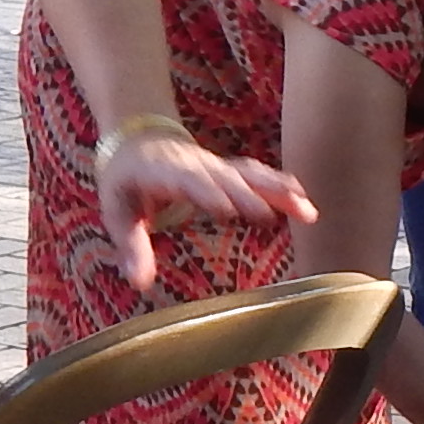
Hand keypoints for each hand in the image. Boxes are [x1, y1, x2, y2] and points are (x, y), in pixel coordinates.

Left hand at [99, 123, 314, 292]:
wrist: (137, 140)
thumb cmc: (126, 182)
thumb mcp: (118, 213)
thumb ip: (131, 246)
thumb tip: (140, 282)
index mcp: (162, 170)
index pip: (186, 179)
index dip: (206, 192)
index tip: (227, 209)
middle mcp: (193, 163)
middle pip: (224, 176)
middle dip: (248, 194)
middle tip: (270, 215)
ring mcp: (213, 164)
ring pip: (247, 173)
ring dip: (277, 189)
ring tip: (305, 208)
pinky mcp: (227, 169)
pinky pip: (255, 174)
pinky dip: (279, 184)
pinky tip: (301, 197)